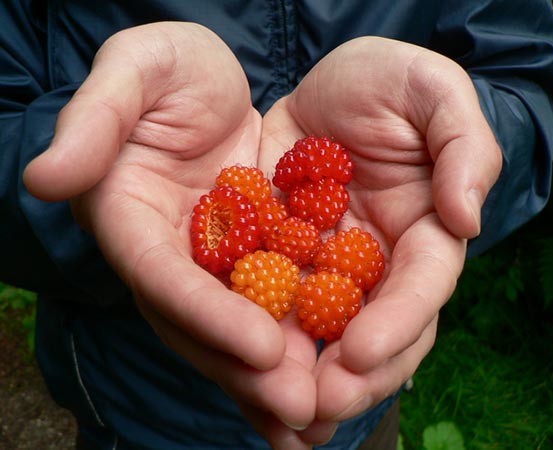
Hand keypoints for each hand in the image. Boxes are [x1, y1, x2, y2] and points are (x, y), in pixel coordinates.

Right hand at [23, 22, 316, 448]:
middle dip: (250, 369)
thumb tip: (47, 179)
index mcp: (130, 216)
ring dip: (276, 378)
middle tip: (304, 409)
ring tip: (322, 420)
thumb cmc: (170, 69)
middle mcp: (169, 255)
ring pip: (237, 330)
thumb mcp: (136, 69)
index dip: (208, 314)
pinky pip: (270, 310)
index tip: (262, 348)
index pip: (163, 276)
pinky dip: (295, 351)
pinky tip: (331, 384)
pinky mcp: (249, 263)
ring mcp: (210, 266)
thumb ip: (95, 119)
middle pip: (203, 323)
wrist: (209, 82)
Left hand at [259, 36, 501, 442]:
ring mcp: (331, 269)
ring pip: (324, 333)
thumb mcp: (434, 92)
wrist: (324, 86)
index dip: (397, 324)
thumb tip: (465, 220)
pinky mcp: (284, 261)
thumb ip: (464, 149)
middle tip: (315, 405)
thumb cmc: (387, 81)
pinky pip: (272, 303)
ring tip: (277, 410)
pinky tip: (241, 370)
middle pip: (376, 331)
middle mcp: (380, 263)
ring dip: (302, 375)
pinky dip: (259, 339)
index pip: (421, 288)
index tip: (361, 353)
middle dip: (351, 374)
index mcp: (425, 232)